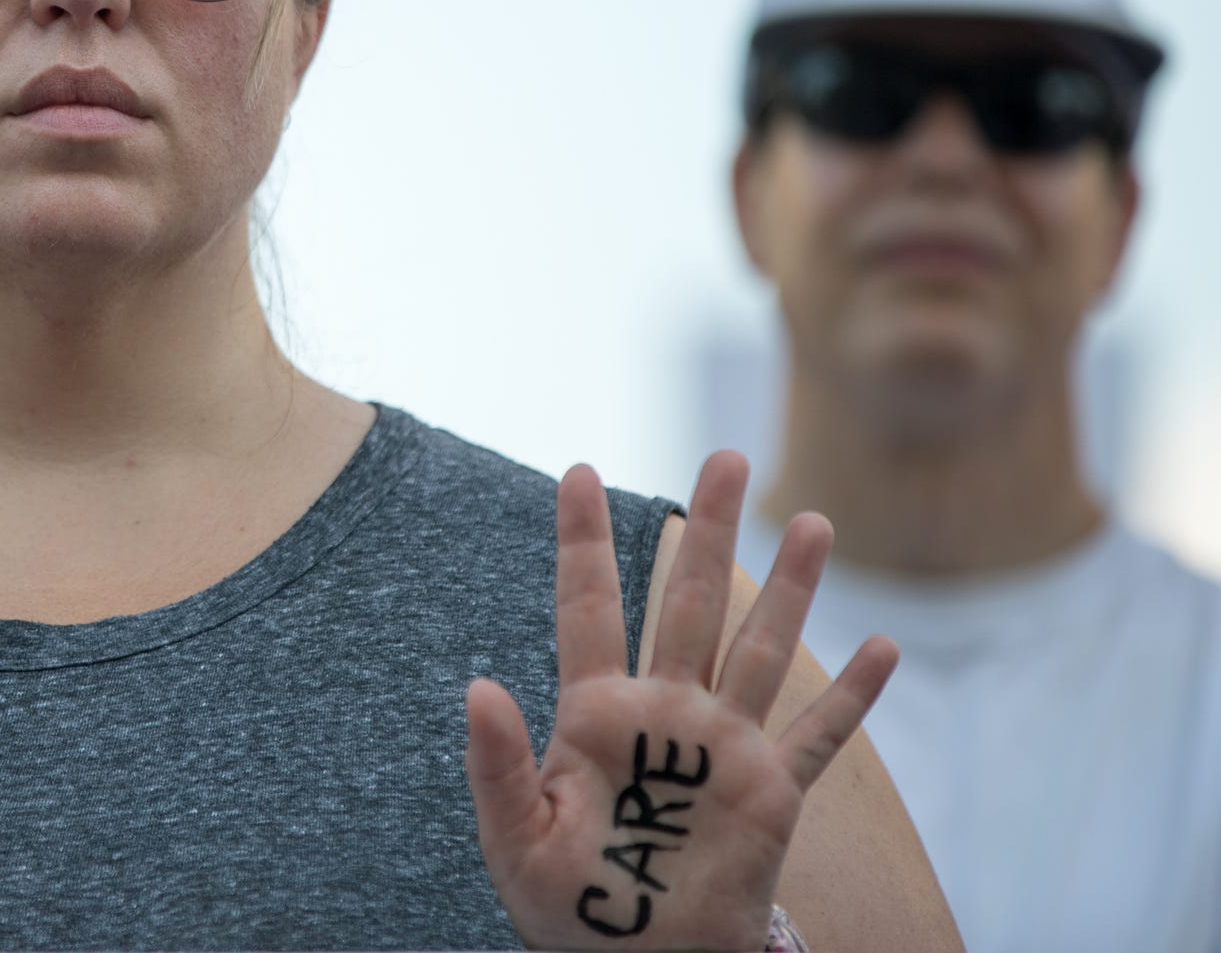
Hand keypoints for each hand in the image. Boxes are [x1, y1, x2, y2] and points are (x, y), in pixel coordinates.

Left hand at [464, 453, 895, 950]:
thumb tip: (478, 685)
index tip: (577, 471)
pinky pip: (818, 738)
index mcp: (595, 714)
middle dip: (708, 529)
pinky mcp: (770, 794)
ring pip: (760, 649)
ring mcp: (722, 748)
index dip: (584, 540)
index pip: (589, 606)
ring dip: (791, 589)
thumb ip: (498, 762)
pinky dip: (851, 696)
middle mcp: (665, 713)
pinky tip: (882, 646)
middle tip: (727, 456)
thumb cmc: (565, 905)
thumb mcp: (514, 837)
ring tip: (815, 521)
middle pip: (689, 600)